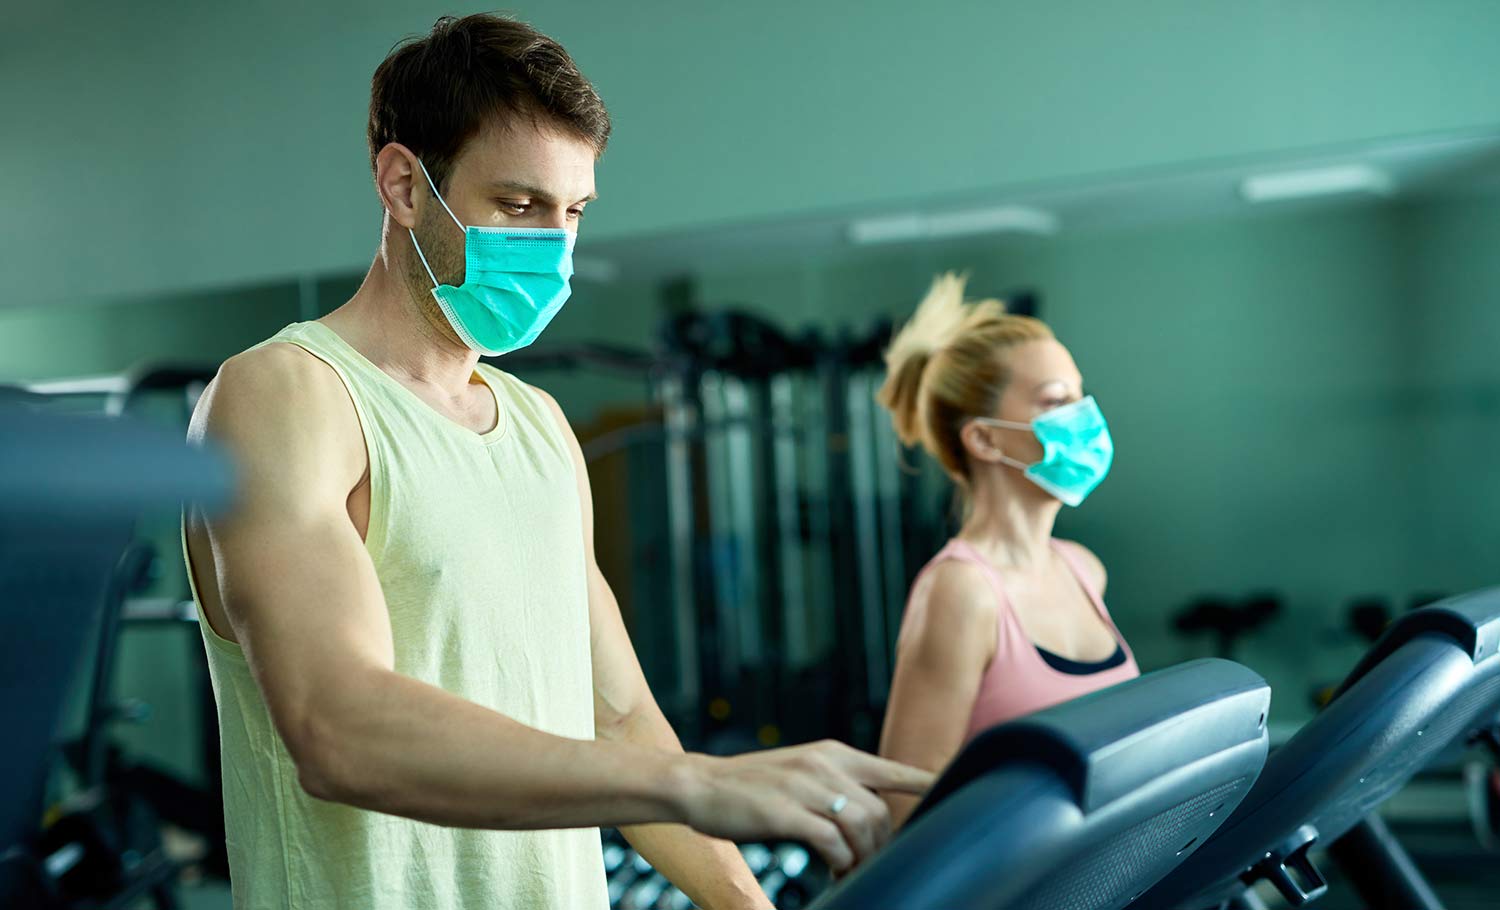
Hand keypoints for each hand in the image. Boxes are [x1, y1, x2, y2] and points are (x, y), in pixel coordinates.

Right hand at [672, 739, 934, 875]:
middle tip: (871, 865)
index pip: (893, 769)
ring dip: (862, 858)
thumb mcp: (801, 772)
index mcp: (833, 753)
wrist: (701, 785)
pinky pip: (833, 842)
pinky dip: (840, 862)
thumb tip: (870, 814)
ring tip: (851, 873)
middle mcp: (825, 764)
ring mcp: (806, 786)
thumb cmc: (752, 787)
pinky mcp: (787, 811)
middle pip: (881, 810)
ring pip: (862, 827)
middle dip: (883, 844)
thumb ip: (836, 784)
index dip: (926, 785)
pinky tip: (832, 871)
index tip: (955, 794)